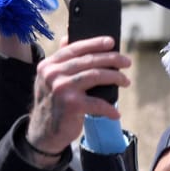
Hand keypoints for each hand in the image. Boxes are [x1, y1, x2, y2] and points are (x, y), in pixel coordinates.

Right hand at [24, 38, 128, 158]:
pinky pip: (97, 103)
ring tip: (126, 81)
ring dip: (115, 77)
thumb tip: (68, 37)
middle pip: (89, 60)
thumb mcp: (49, 79)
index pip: (74, 48)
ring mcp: (62, 89)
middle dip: (111, 59)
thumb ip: (60, 61)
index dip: (95, 43)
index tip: (111, 42)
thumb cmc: (52, 104)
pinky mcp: (71, 105)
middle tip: (126, 62)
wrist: (43, 133)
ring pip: (95, 76)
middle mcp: (53, 74)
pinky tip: (116, 112)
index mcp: (48, 65)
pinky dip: (109, 108)